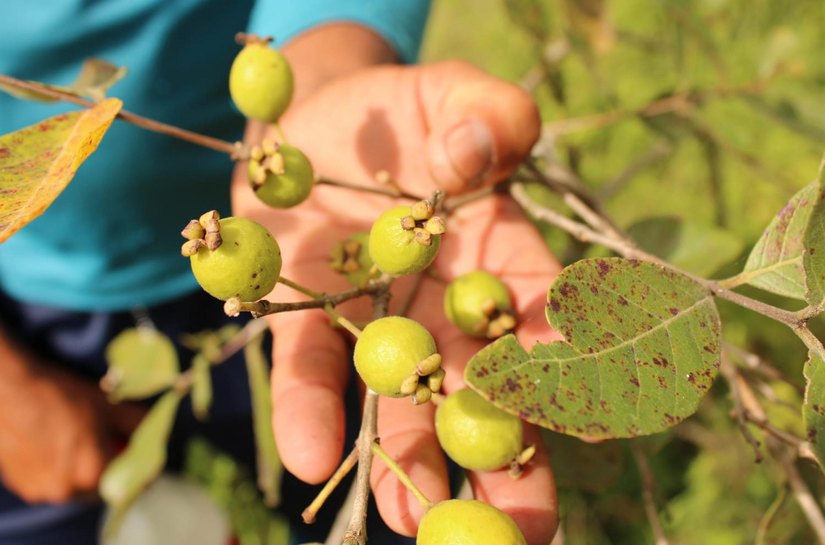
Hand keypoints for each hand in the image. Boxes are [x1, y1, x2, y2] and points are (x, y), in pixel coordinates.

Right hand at [0, 350, 144, 503]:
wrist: (12, 389)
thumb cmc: (63, 395)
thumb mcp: (110, 407)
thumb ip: (139, 425)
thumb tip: (160, 434)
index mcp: (93, 472)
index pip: (131, 482)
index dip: (141, 467)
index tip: (141, 455)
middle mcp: (67, 489)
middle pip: (104, 486)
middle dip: (112, 467)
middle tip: (110, 442)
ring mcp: (43, 490)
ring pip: (78, 486)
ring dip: (85, 469)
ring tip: (80, 440)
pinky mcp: (24, 486)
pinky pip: (54, 483)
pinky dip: (61, 469)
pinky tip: (57, 445)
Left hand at [232, 60, 559, 542]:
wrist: (319, 121)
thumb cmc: (408, 109)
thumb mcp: (454, 93)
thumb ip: (489, 112)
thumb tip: (481, 149)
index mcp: (497, 255)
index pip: (539, 318)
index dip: (562, 366)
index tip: (582, 418)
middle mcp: (442, 304)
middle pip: (483, 389)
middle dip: (506, 456)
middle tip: (526, 529)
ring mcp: (375, 319)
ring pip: (402, 401)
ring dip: (410, 461)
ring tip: (416, 522)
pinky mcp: (304, 318)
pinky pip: (308, 369)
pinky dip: (310, 410)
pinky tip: (311, 454)